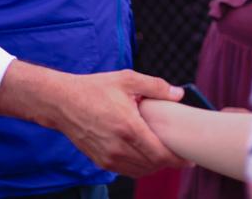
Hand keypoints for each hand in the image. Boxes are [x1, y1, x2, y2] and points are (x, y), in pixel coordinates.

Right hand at [55, 69, 187, 176]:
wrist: (62, 102)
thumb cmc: (94, 89)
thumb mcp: (127, 80)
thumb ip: (155, 86)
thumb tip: (178, 93)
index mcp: (128, 128)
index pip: (160, 154)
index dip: (178, 160)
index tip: (189, 159)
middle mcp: (119, 147)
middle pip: (153, 166)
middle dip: (168, 162)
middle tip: (178, 154)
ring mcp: (108, 157)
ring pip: (140, 171)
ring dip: (154, 166)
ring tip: (162, 153)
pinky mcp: (100, 161)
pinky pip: (127, 171)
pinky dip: (139, 167)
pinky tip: (143, 154)